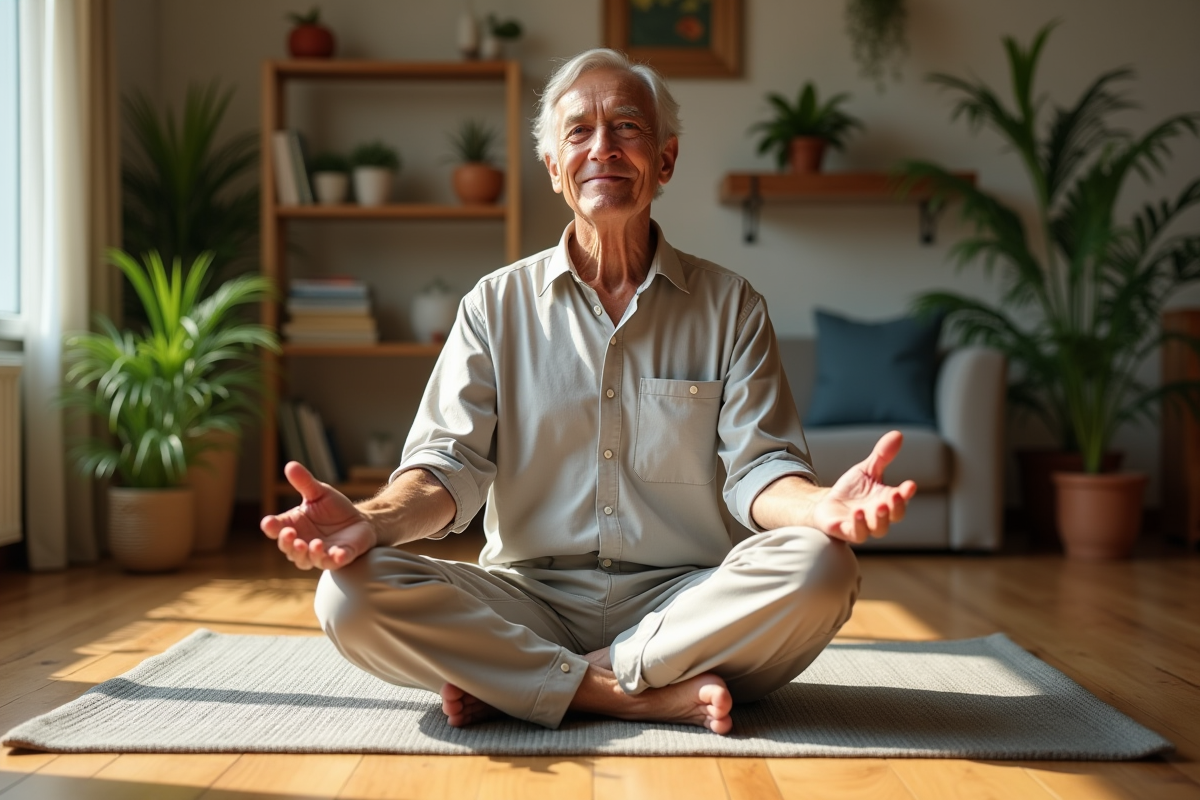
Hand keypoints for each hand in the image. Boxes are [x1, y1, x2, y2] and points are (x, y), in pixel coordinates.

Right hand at [260, 461, 377, 569]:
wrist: (359, 520)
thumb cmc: (333, 508)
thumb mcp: (319, 492)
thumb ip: (304, 482)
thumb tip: (290, 465)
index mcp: (293, 526)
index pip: (276, 529)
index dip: (271, 527)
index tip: (268, 523)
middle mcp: (302, 543)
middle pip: (288, 549)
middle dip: (287, 543)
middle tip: (290, 534)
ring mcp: (319, 553)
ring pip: (306, 560)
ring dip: (308, 554)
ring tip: (314, 544)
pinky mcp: (338, 558)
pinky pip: (333, 562)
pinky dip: (334, 559)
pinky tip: (337, 554)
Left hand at [812, 431, 916, 543]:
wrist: (827, 504)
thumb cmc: (852, 489)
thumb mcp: (867, 469)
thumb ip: (882, 455)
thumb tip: (897, 434)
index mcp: (887, 501)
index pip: (902, 499)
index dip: (907, 494)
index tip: (910, 485)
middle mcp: (879, 516)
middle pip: (895, 517)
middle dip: (896, 507)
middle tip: (894, 495)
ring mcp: (864, 526)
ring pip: (878, 529)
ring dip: (880, 519)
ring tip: (878, 506)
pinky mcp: (847, 531)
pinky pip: (856, 533)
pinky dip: (858, 525)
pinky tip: (857, 512)